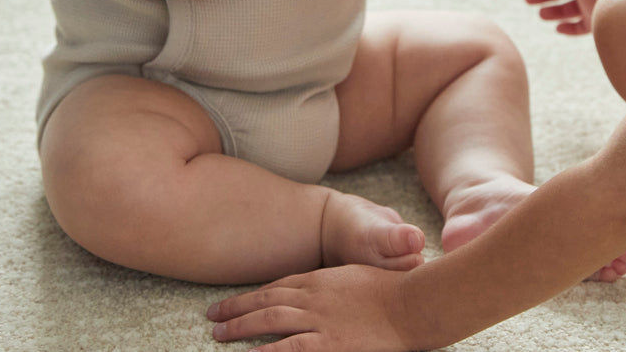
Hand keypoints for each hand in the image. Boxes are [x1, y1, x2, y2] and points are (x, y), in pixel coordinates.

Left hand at [207, 265, 425, 351]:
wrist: (412, 303)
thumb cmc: (393, 290)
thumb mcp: (356, 279)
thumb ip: (334, 288)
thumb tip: (319, 298)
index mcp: (322, 279)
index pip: (278, 286)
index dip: (252, 295)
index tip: (234, 302)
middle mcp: (314, 296)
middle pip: (266, 300)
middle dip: (236, 308)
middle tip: (213, 316)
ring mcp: (320, 320)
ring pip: (270, 320)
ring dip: (241, 325)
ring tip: (219, 333)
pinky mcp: (329, 343)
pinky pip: (290, 348)